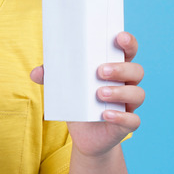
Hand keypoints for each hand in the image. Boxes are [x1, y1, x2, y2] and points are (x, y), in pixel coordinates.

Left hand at [31, 31, 144, 157]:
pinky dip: (121, 117)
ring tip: (99, 93)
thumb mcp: (65, 87)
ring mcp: (129, 104)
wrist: (85, 136)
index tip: (119, 37)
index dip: (128, 42)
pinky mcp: (126, 124)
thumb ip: (52, 77)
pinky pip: (132, 120)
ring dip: (120, 92)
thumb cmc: (79, 102)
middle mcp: (127, 84)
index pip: (128, 50)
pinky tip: (105, 115)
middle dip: (121, 68)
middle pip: (136, 70)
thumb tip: (36, 72)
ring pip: (137, 93)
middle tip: (100, 71)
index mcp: (116, 68)